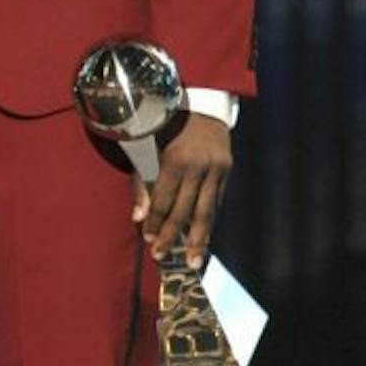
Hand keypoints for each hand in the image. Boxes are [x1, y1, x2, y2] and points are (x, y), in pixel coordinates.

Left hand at [134, 112, 230, 267]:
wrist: (199, 104)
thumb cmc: (164, 126)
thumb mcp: (146, 148)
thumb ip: (142, 183)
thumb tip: (138, 218)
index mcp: (175, 160)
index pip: (164, 200)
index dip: (156, 222)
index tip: (149, 242)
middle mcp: (199, 167)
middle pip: (184, 210)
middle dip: (173, 236)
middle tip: (163, 258)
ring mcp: (216, 169)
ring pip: (206, 210)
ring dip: (199, 238)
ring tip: (193, 261)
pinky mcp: (227, 170)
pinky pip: (217, 201)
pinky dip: (210, 220)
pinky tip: (204, 238)